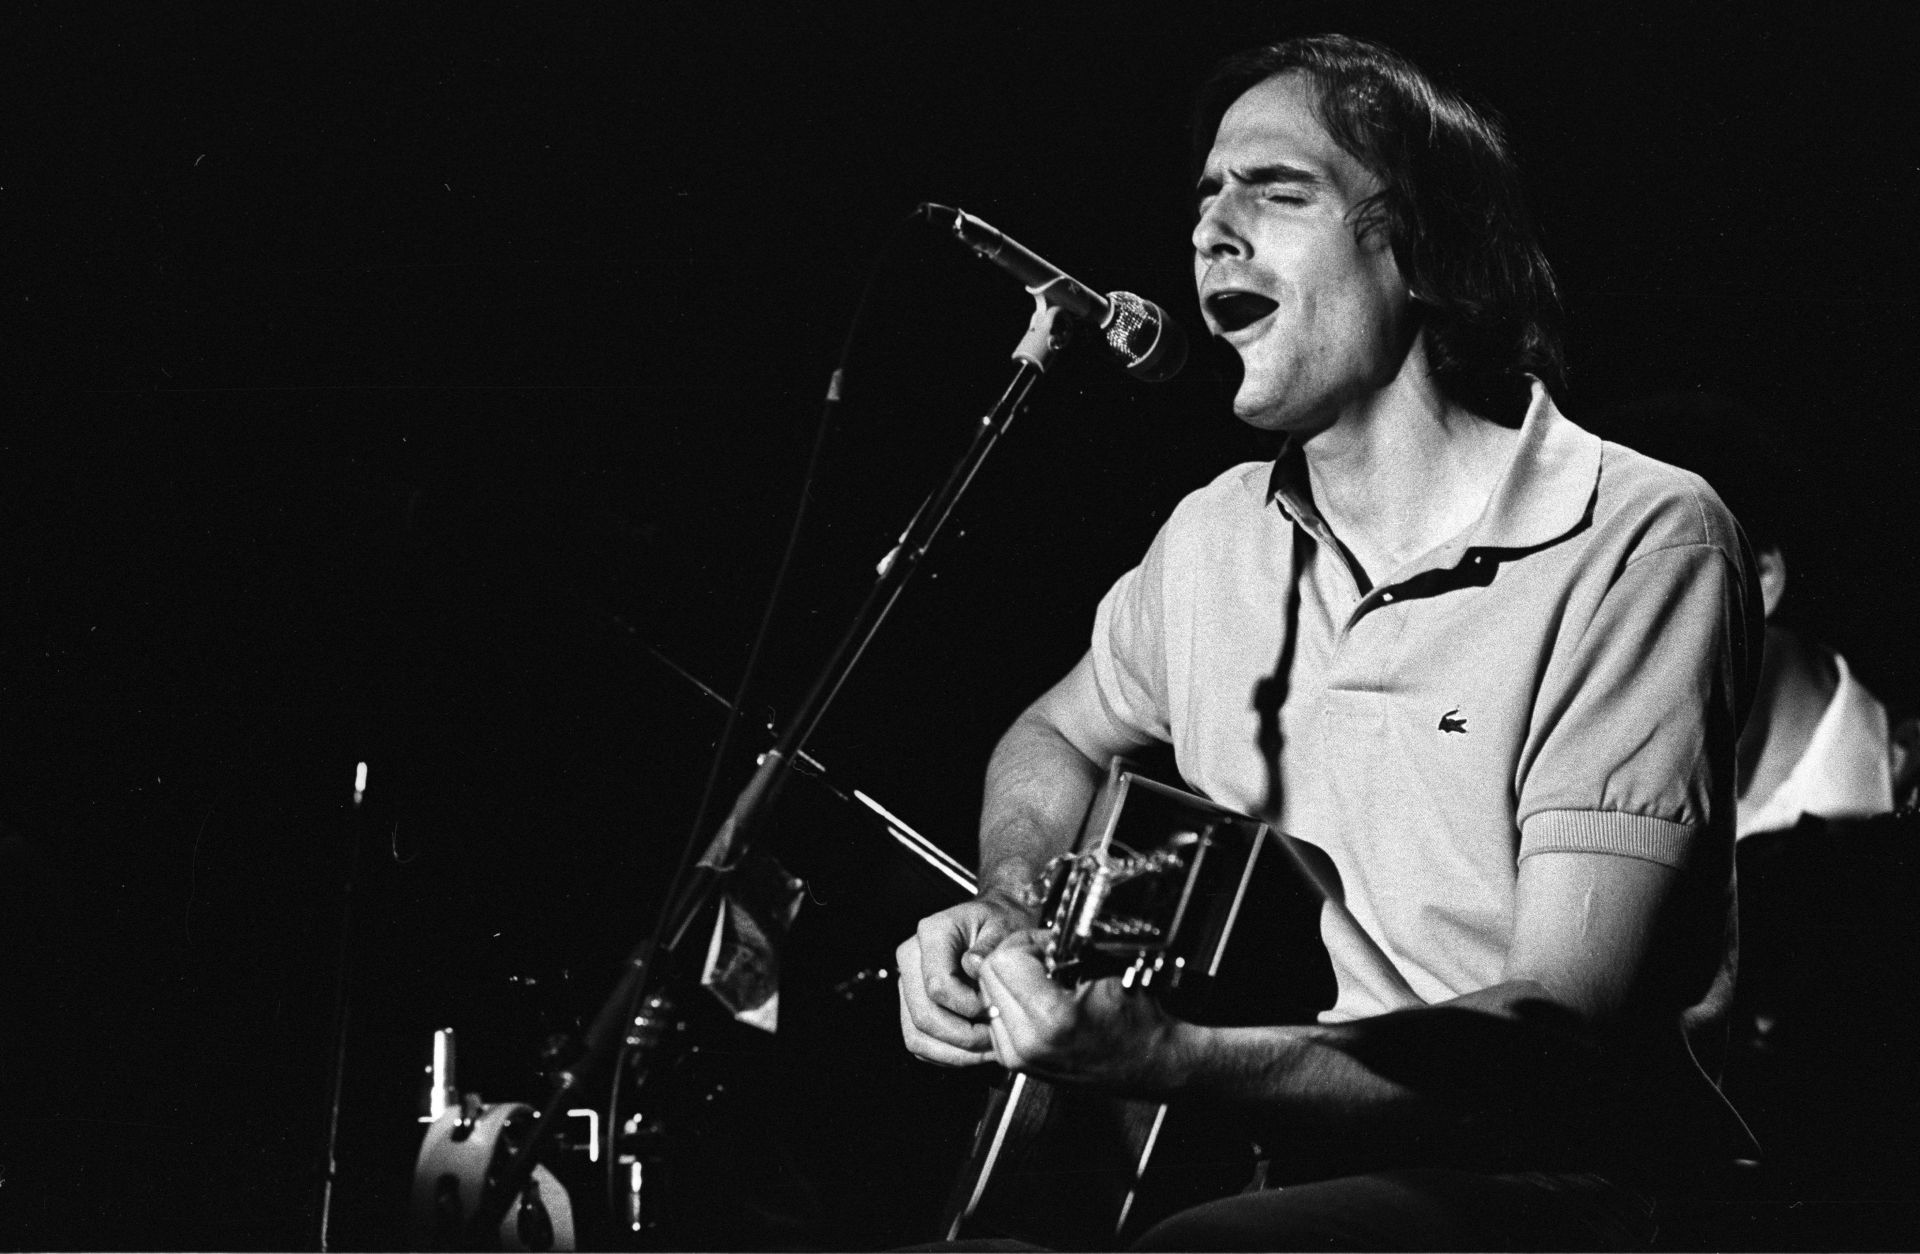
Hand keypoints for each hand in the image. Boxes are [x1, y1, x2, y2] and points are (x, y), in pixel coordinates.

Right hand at [896, 893, 1033, 1065]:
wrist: (996, 926)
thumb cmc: (1002, 926)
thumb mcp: (1005, 927)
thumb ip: (990, 948)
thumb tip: (972, 968)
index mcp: (932, 932)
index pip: (938, 986)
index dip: (970, 1007)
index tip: (998, 1010)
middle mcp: (911, 957)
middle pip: (924, 1016)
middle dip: (964, 1037)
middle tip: (996, 1039)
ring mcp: (907, 984)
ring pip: (917, 1036)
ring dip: (956, 1052)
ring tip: (989, 1050)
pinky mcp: (911, 1006)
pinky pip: (919, 1044)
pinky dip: (948, 1055)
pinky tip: (976, 1051)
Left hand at [975, 930, 1182, 1094]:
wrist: (1148, 1063)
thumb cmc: (1137, 1022)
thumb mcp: (1107, 971)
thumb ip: (1064, 950)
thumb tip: (1033, 936)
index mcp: (1050, 1018)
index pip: (1002, 960)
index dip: (1026, 943)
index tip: (1047, 947)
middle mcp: (1027, 1042)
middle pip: (988, 976)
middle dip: (1014, 958)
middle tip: (1046, 960)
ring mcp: (1019, 1056)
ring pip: (987, 995)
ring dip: (1010, 980)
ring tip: (1044, 981)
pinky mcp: (1015, 1062)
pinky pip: (994, 1016)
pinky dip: (1010, 1002)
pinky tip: (1038, 1001)